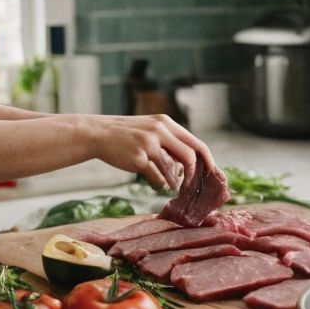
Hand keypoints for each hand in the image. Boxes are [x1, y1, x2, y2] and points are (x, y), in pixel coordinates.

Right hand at [94, 114, 213, 190]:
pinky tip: (156, 184)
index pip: (195, 143)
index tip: (212, 173)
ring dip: (174, 182)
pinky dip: (159, 184)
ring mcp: (149, 144)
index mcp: (166, 123)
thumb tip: (187, 165)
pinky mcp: (138, 158)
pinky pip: (157, 178)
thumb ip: (169, 143)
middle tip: (191, 185)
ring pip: (173, 169)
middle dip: (194, 174)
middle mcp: (160, 131)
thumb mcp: (150, 129)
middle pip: (189, 156)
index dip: (207, 160)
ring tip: (171, 185)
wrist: (98, 133)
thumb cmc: (126, 135)